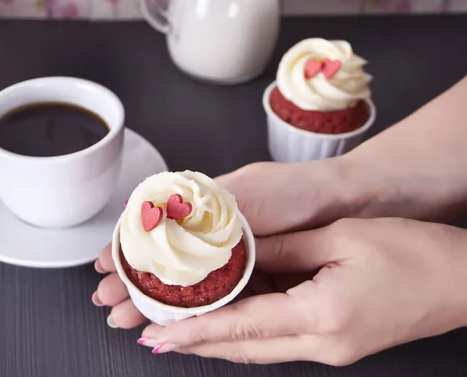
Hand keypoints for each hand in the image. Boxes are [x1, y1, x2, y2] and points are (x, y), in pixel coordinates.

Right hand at [93, 159, 357, 327]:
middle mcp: (215, 236)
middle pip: (166, 263)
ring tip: (129, 318)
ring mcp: (233, 259)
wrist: (349, 203)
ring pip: (187, 285)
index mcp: (206, 209)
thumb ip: (210, 215)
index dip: (130, 250)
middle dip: (135, 283)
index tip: (106, 267)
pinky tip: (175, 322)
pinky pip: (218, 298)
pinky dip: (194, 311)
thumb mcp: (248, 198)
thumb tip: (167, 228)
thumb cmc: (298, 191)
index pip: (156, 231)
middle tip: (110, 304)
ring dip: (156, 301)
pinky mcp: (254, 279)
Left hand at [138, 218, 466, 364]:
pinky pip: (279, 343)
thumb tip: (240, 252)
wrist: (461, 280)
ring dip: (218, 342)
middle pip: (243, 348)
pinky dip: (247, 336)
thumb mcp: (340, 238)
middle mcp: (323, 343)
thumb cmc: (413, 253)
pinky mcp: (337, 345)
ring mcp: (331, 350)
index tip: (157, 334)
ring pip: (258, 350)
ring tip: (180, 331)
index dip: (193, 330)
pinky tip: (230, 324)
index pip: (240, 326)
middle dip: (196, 343)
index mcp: (321, 315)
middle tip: (155, 335)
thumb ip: (282, 248)